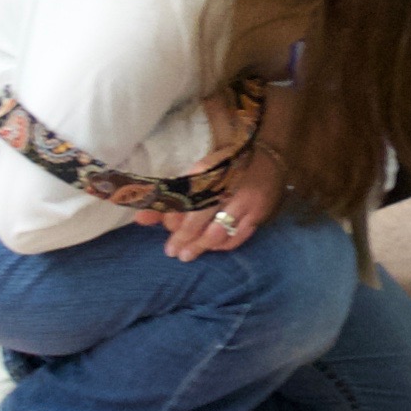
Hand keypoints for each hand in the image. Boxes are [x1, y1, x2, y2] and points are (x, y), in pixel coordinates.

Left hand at [162, 138, 286, 262]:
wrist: (269, 155)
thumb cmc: (227, 165)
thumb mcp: (199, 173)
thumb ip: (172, 197)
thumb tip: (141, 220)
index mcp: (208, 172)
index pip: (185, 200)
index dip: (174, 218)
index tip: (166, 229)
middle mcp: (227, 186)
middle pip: (201, 218)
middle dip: (185, 238)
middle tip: (172, 252)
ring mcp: (245, 202)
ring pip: (220, 232)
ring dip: (202, 246)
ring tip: (187, 255)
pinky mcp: (259, 213)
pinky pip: (239, 237)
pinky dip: (224, 245)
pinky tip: (212, 248)